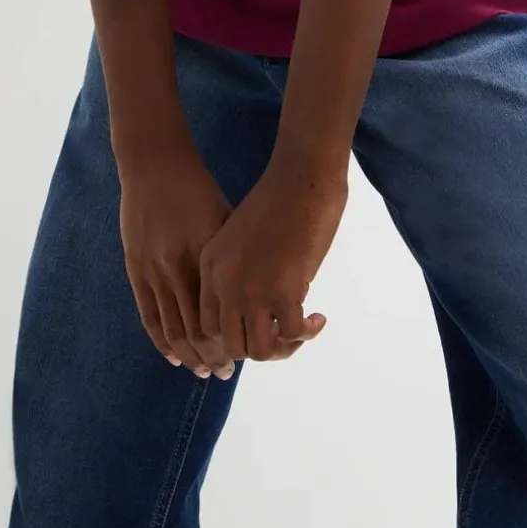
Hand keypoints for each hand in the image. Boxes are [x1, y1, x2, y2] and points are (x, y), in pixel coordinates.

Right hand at [118, 141, 237, 379]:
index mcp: (203, 256)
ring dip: (188, 355)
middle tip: (227, 371)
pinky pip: (148, 315)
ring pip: (171, 330)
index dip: (232, 341)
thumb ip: (235, 257)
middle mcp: (176, 269)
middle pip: (196, 330)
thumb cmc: (198, 188)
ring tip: (204, 370)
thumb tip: (261, 291)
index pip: (219, 315)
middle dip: (212, 356)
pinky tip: (173, 355)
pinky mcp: (135, 269)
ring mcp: (152, 271)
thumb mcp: (225, 219)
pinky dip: (160, 341)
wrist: (154, 166)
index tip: (246, 354)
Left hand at [198, 155, 347, 361]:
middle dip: (259, 347)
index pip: (209, 326)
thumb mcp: (241, 240)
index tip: (259, 329)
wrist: (301, 177)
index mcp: (210, 267)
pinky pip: (291, 334)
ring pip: (258, 350)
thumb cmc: (278, 201)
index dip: (235, 336)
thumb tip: (259, 313)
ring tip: (302, 329)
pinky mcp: (283, 291)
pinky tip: (317, 317)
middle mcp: (224, 283)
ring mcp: (252, 290)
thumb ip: (240, 273)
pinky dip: (307, 333)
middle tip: (284, 335)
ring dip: (284, 348)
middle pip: (232, 345)